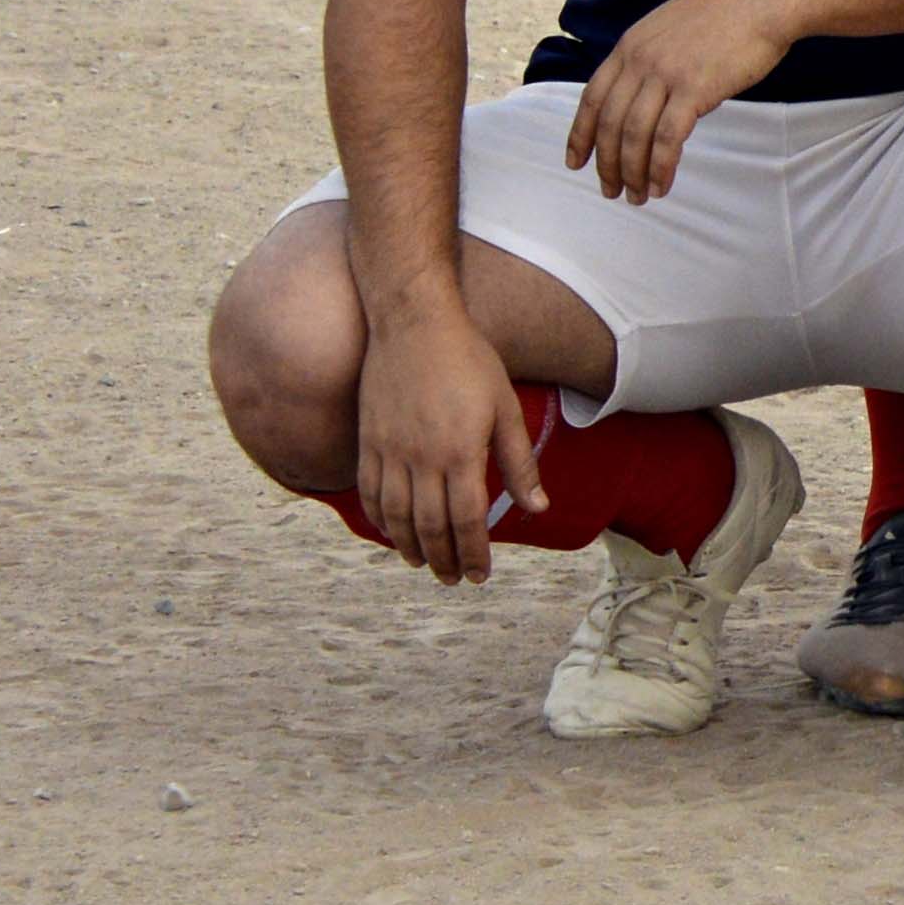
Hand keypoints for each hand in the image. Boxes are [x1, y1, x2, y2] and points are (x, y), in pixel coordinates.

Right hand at [352, 299, 545, 584]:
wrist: (414, 324)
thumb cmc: (469, 362)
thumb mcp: (506, 408)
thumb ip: (518, 463)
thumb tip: (536, 508)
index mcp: (461, 452)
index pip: (467, 521)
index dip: (474, 553)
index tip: (480, 575)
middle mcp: (421, 459)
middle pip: (429, 526)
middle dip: (444, 560)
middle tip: (454, 579)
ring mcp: (389, 452)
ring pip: (394, 517)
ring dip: (410, 547)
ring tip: (424, 563)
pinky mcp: (367, 442)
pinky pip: (368, 493)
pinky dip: (379, 520)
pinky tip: (391, 532)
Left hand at [566, 0, 803, 201]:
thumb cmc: (731, 10)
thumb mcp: (673, 27)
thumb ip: (654, 58)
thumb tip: (655, 96)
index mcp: (630, 45)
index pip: (592, 98)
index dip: (580, 135)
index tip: (576, 162)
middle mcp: (639, 61)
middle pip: (609, 123)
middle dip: (607, 164)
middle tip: (611, 191)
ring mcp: (665, 74)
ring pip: (634, 136)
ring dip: (632, 172)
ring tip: (638, 196)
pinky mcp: (694, 89)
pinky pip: (668, 139)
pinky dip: (661, 167)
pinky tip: (663, 184)